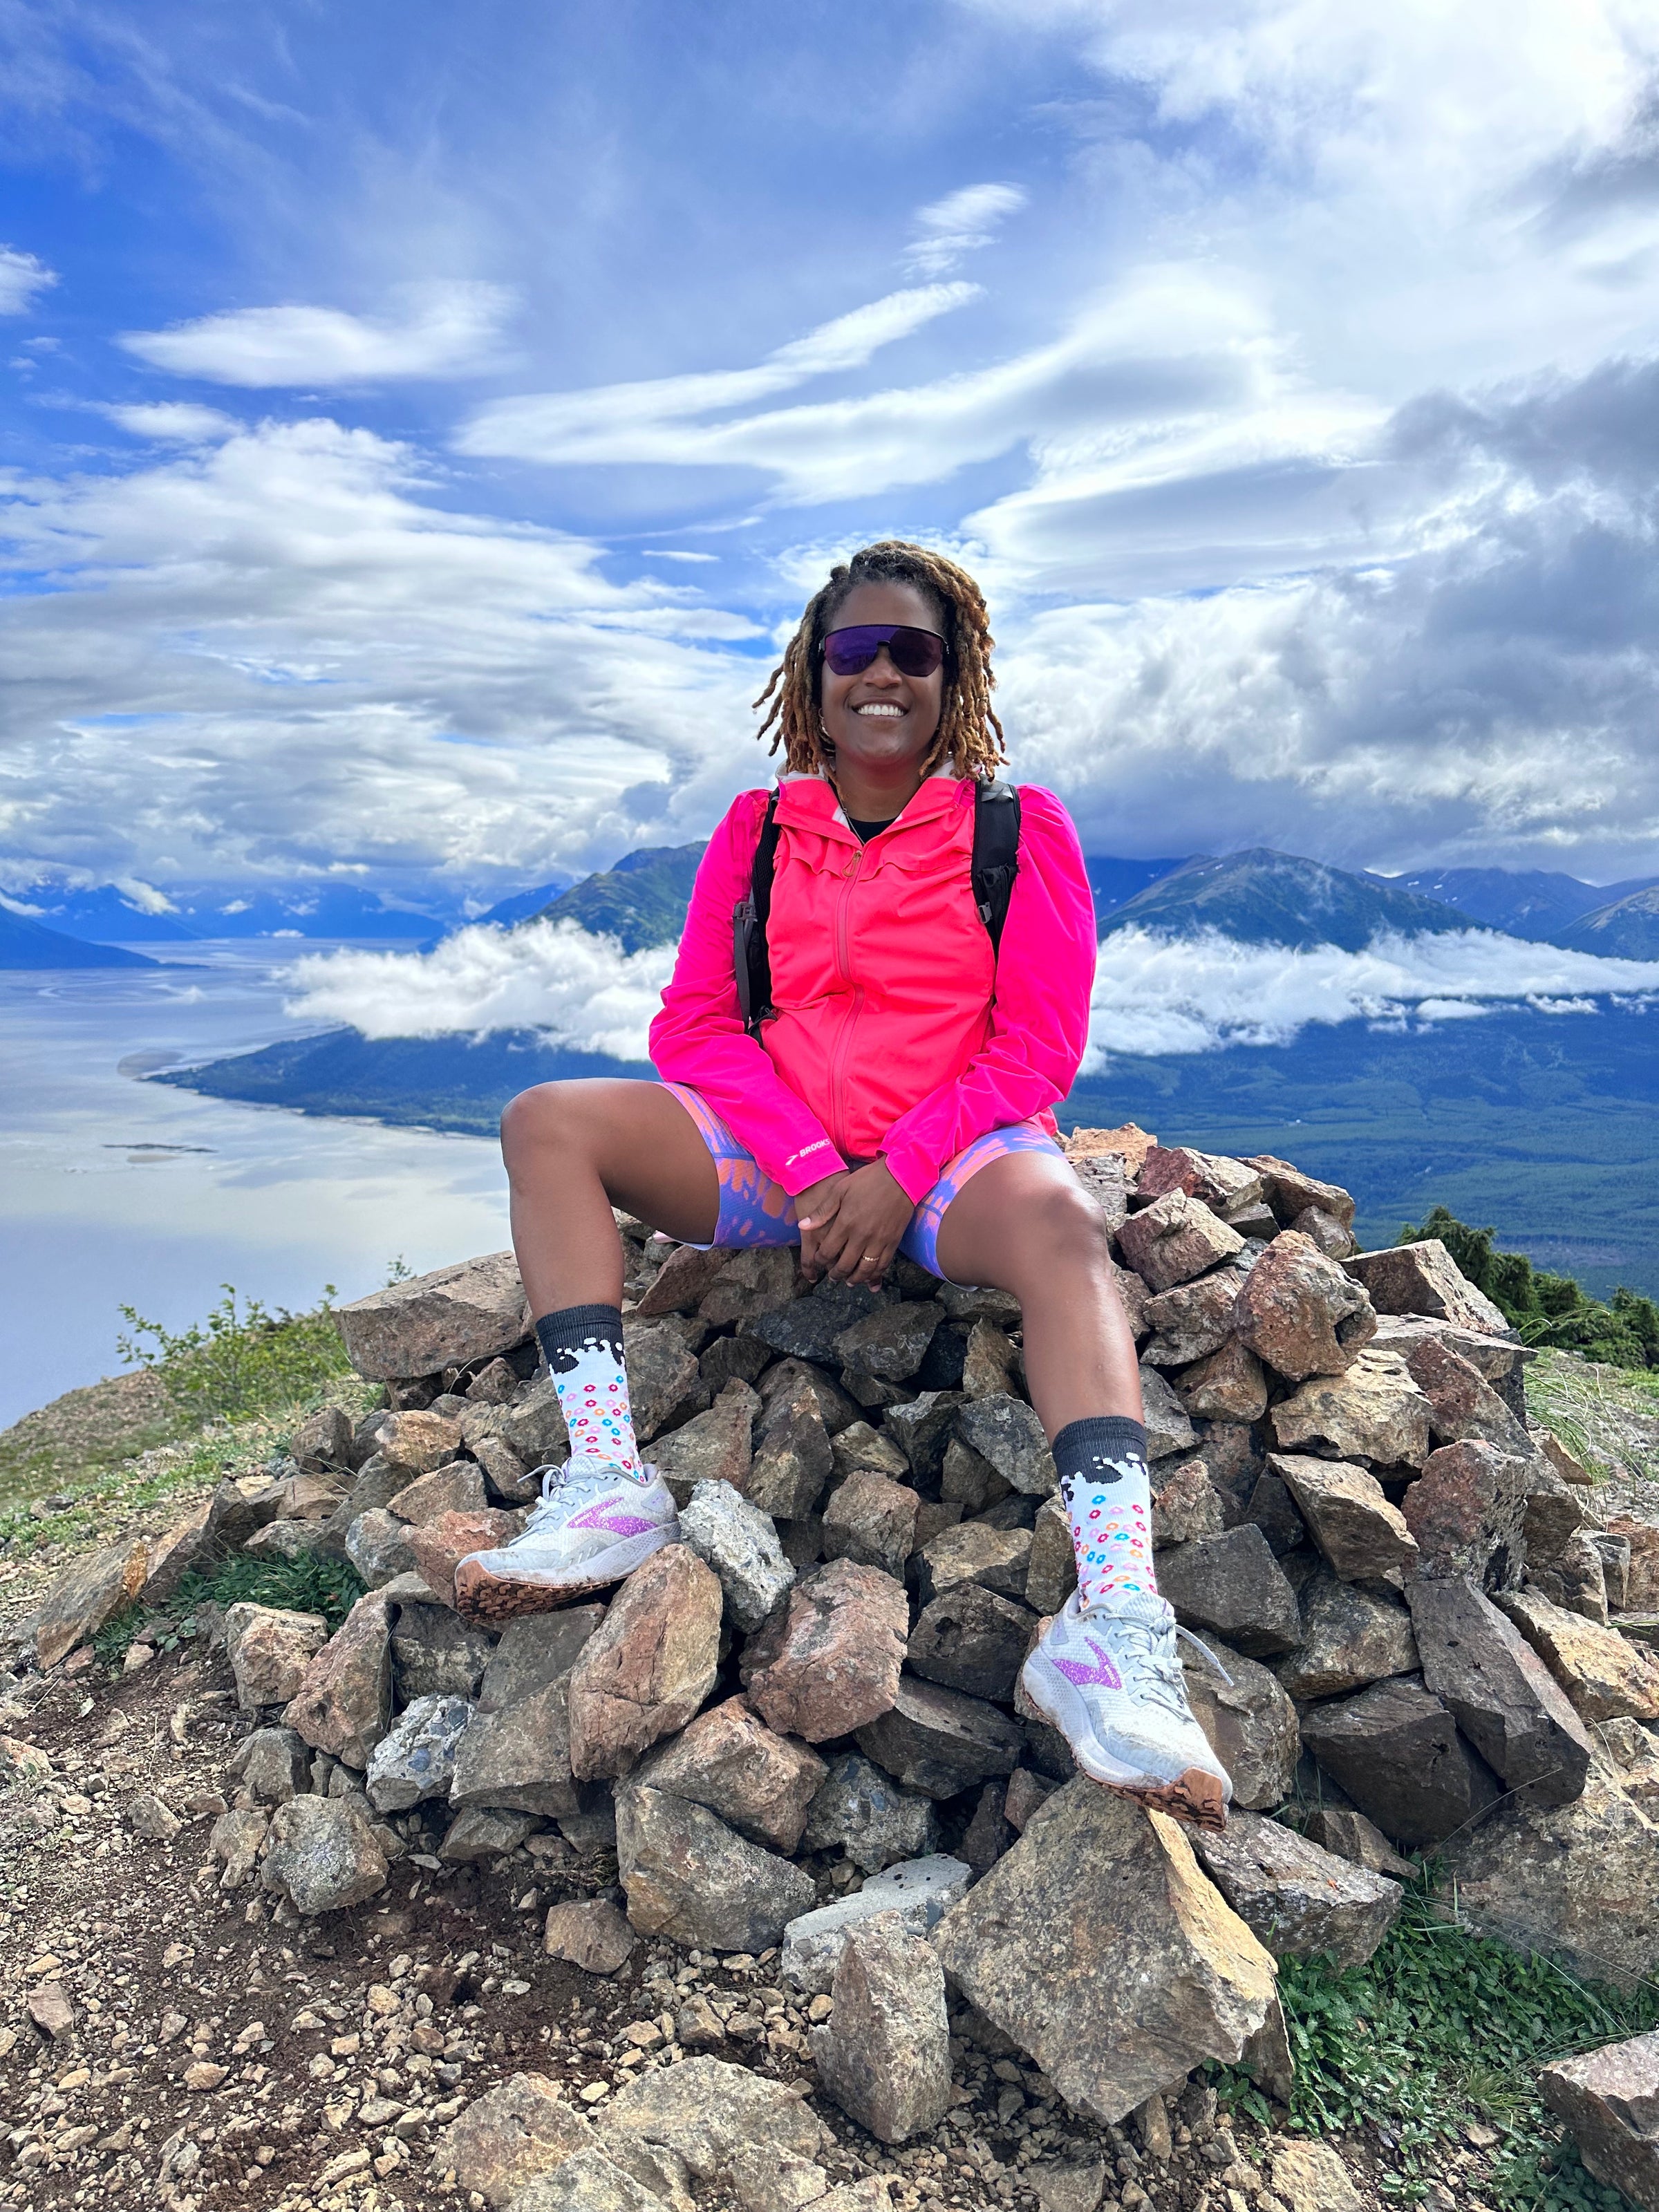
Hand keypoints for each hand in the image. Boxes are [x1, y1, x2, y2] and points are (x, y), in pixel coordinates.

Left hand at [798, 1160, 912, 1286]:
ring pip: (865, 1270)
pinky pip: (883, 1265)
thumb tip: (803, 1226)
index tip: (818, 1260)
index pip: (827, 1251)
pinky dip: (875, 1275)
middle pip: (845, 1265)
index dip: (820, 1259)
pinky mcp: (893, 1241)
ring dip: (855, 1279)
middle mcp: (862, 1236)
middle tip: (832, 1277)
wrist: (901, 1176)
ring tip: (849, 1281)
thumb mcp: (840, 1190)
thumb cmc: (868, 1180)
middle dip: (836, 1274)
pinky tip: (870, 1279)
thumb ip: (822, 1211)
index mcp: (846, 1223)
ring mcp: (879, 1240)